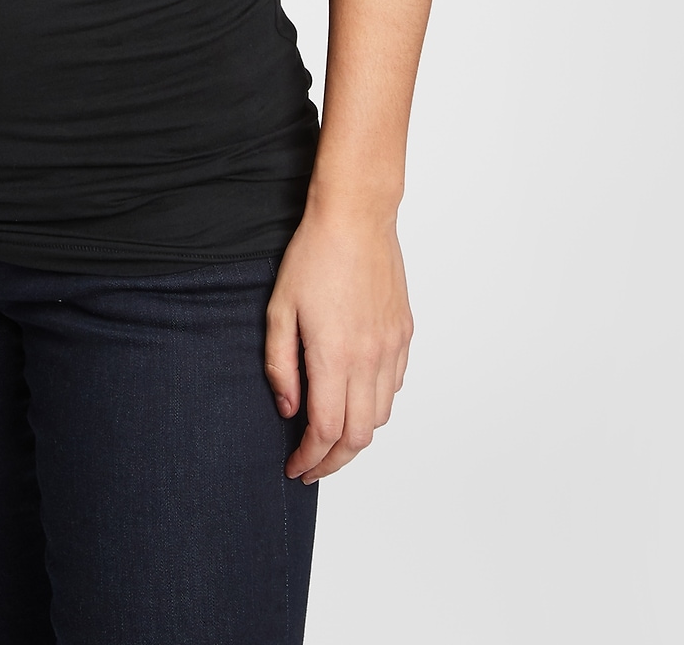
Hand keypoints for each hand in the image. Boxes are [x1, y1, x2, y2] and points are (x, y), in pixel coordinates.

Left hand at [265, 207, 412, 481]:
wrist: (356, 217)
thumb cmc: (313, 255)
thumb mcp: (280, 309)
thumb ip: (280, 366)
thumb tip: (288, 409)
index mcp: (335, 356)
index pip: (326, 431)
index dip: (309, 458)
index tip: (294, 467)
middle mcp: (370, 359)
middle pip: (358, 436)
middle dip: (333, 461)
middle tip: (311, 465)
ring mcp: (391, 347)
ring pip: (380, 416)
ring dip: (356, 437)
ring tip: (331, 438)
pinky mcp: (404, 334)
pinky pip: (394, 386)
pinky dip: (375, 405)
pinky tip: (355, 399)